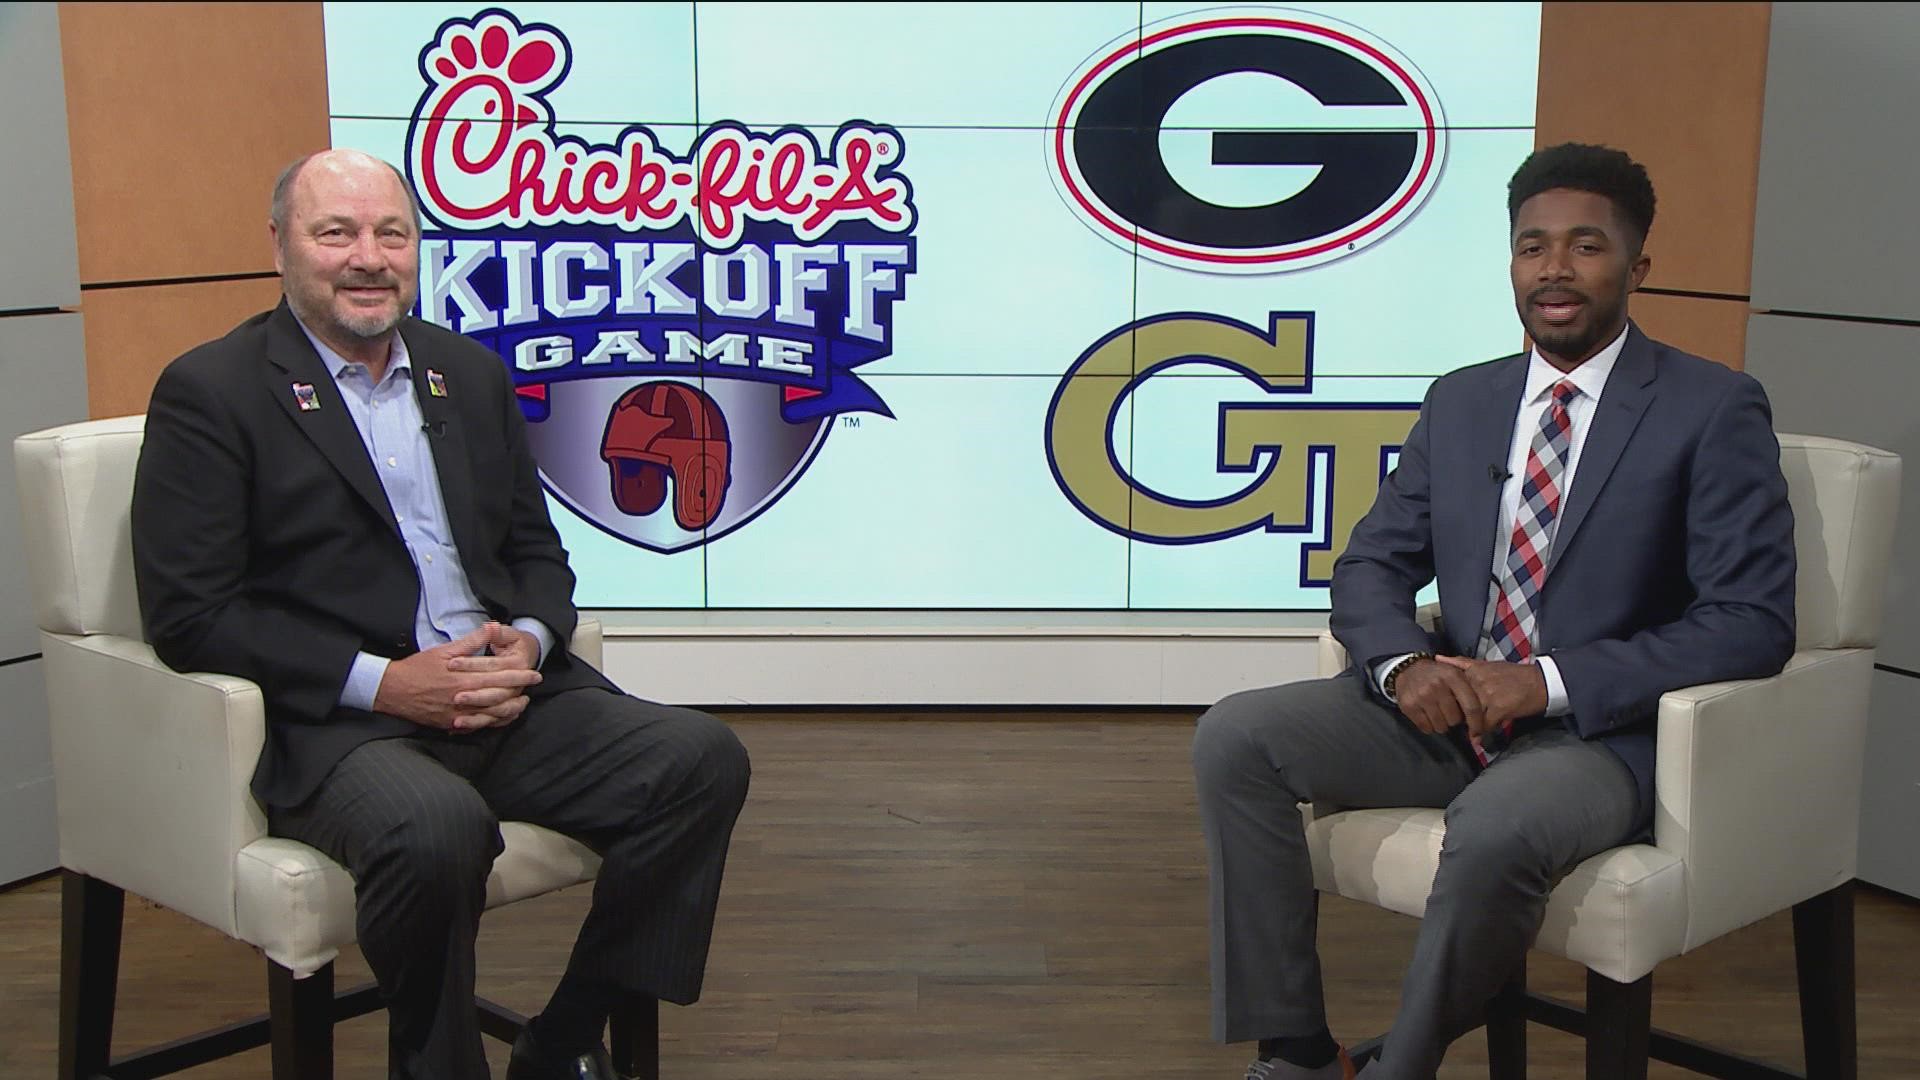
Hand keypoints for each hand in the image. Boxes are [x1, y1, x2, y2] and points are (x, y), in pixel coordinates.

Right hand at [373, 623, 541, 733]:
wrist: (392, 690)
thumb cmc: (417, 668)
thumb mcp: (444, 651)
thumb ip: (470, 642)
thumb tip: (491, 627)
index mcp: (464, 679)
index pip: (500, 678)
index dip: (519, 675)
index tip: (534, 672)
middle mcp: (464, 699)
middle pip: (500, 697)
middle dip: (520, 690)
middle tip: (535, 684)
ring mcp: (458, 715)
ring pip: (492, 715)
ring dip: (511, 709)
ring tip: (523, 703)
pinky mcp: (452, 724)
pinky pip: (478, 726)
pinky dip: (493, 722)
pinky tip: (502, 717)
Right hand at [1392, 658, 1485, 736]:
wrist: (1408, 669)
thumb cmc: (1438, 675)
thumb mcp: (1456, 673)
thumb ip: (1470, 691)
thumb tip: (1486, 719)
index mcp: (1453, 677)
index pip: (1471, 707)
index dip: (1476, 724)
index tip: (1477, 734)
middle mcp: (1437, 686)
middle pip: (1454, 720)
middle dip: (1454, 720)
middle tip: (1449, 711)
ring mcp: (1422, 696)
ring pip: (1440, 726)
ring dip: (1441, 724)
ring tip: (1437, 713)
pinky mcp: (1409, 706)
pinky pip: (1425, 728)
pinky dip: (1428, 726)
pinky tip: (1427, 715)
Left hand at [1431, 655, 1547, 737]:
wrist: (1540, 682)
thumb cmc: (1513, 675)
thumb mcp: (1486, 664)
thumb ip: (1462, 663)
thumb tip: (1438, 657)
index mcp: (1474, 670)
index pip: (1451, 689)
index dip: (1450, 701)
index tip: (1449, 707)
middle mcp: (1478, 680)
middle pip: (1458, 703)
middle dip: (1457, 715)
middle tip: (1457, 722)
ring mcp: (1488, 694)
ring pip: (1469, 715)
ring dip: (1469, 725)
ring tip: (1470, 730)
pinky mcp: (1499, 708)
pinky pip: (1483, 724)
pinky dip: (1481, 732)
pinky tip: (1479, 737)